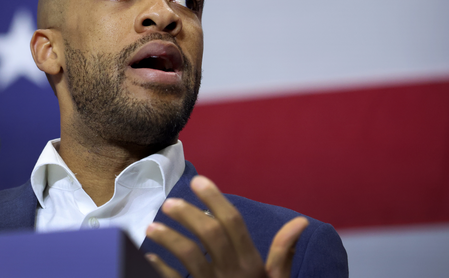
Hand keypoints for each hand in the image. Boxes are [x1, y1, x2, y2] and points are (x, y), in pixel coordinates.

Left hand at [145, 175, 308, 277]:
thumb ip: (283, 252)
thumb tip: (301, 222)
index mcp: (251, 265)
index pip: (234, 223)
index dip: (215, 198)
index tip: (198, 180)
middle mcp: (232, 274)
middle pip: (210, 233)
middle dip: (188, 213)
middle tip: (170, 202)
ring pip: (189, 255)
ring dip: (168, 237)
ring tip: (151, 227)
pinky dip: (159, 267)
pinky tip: (148, 255)